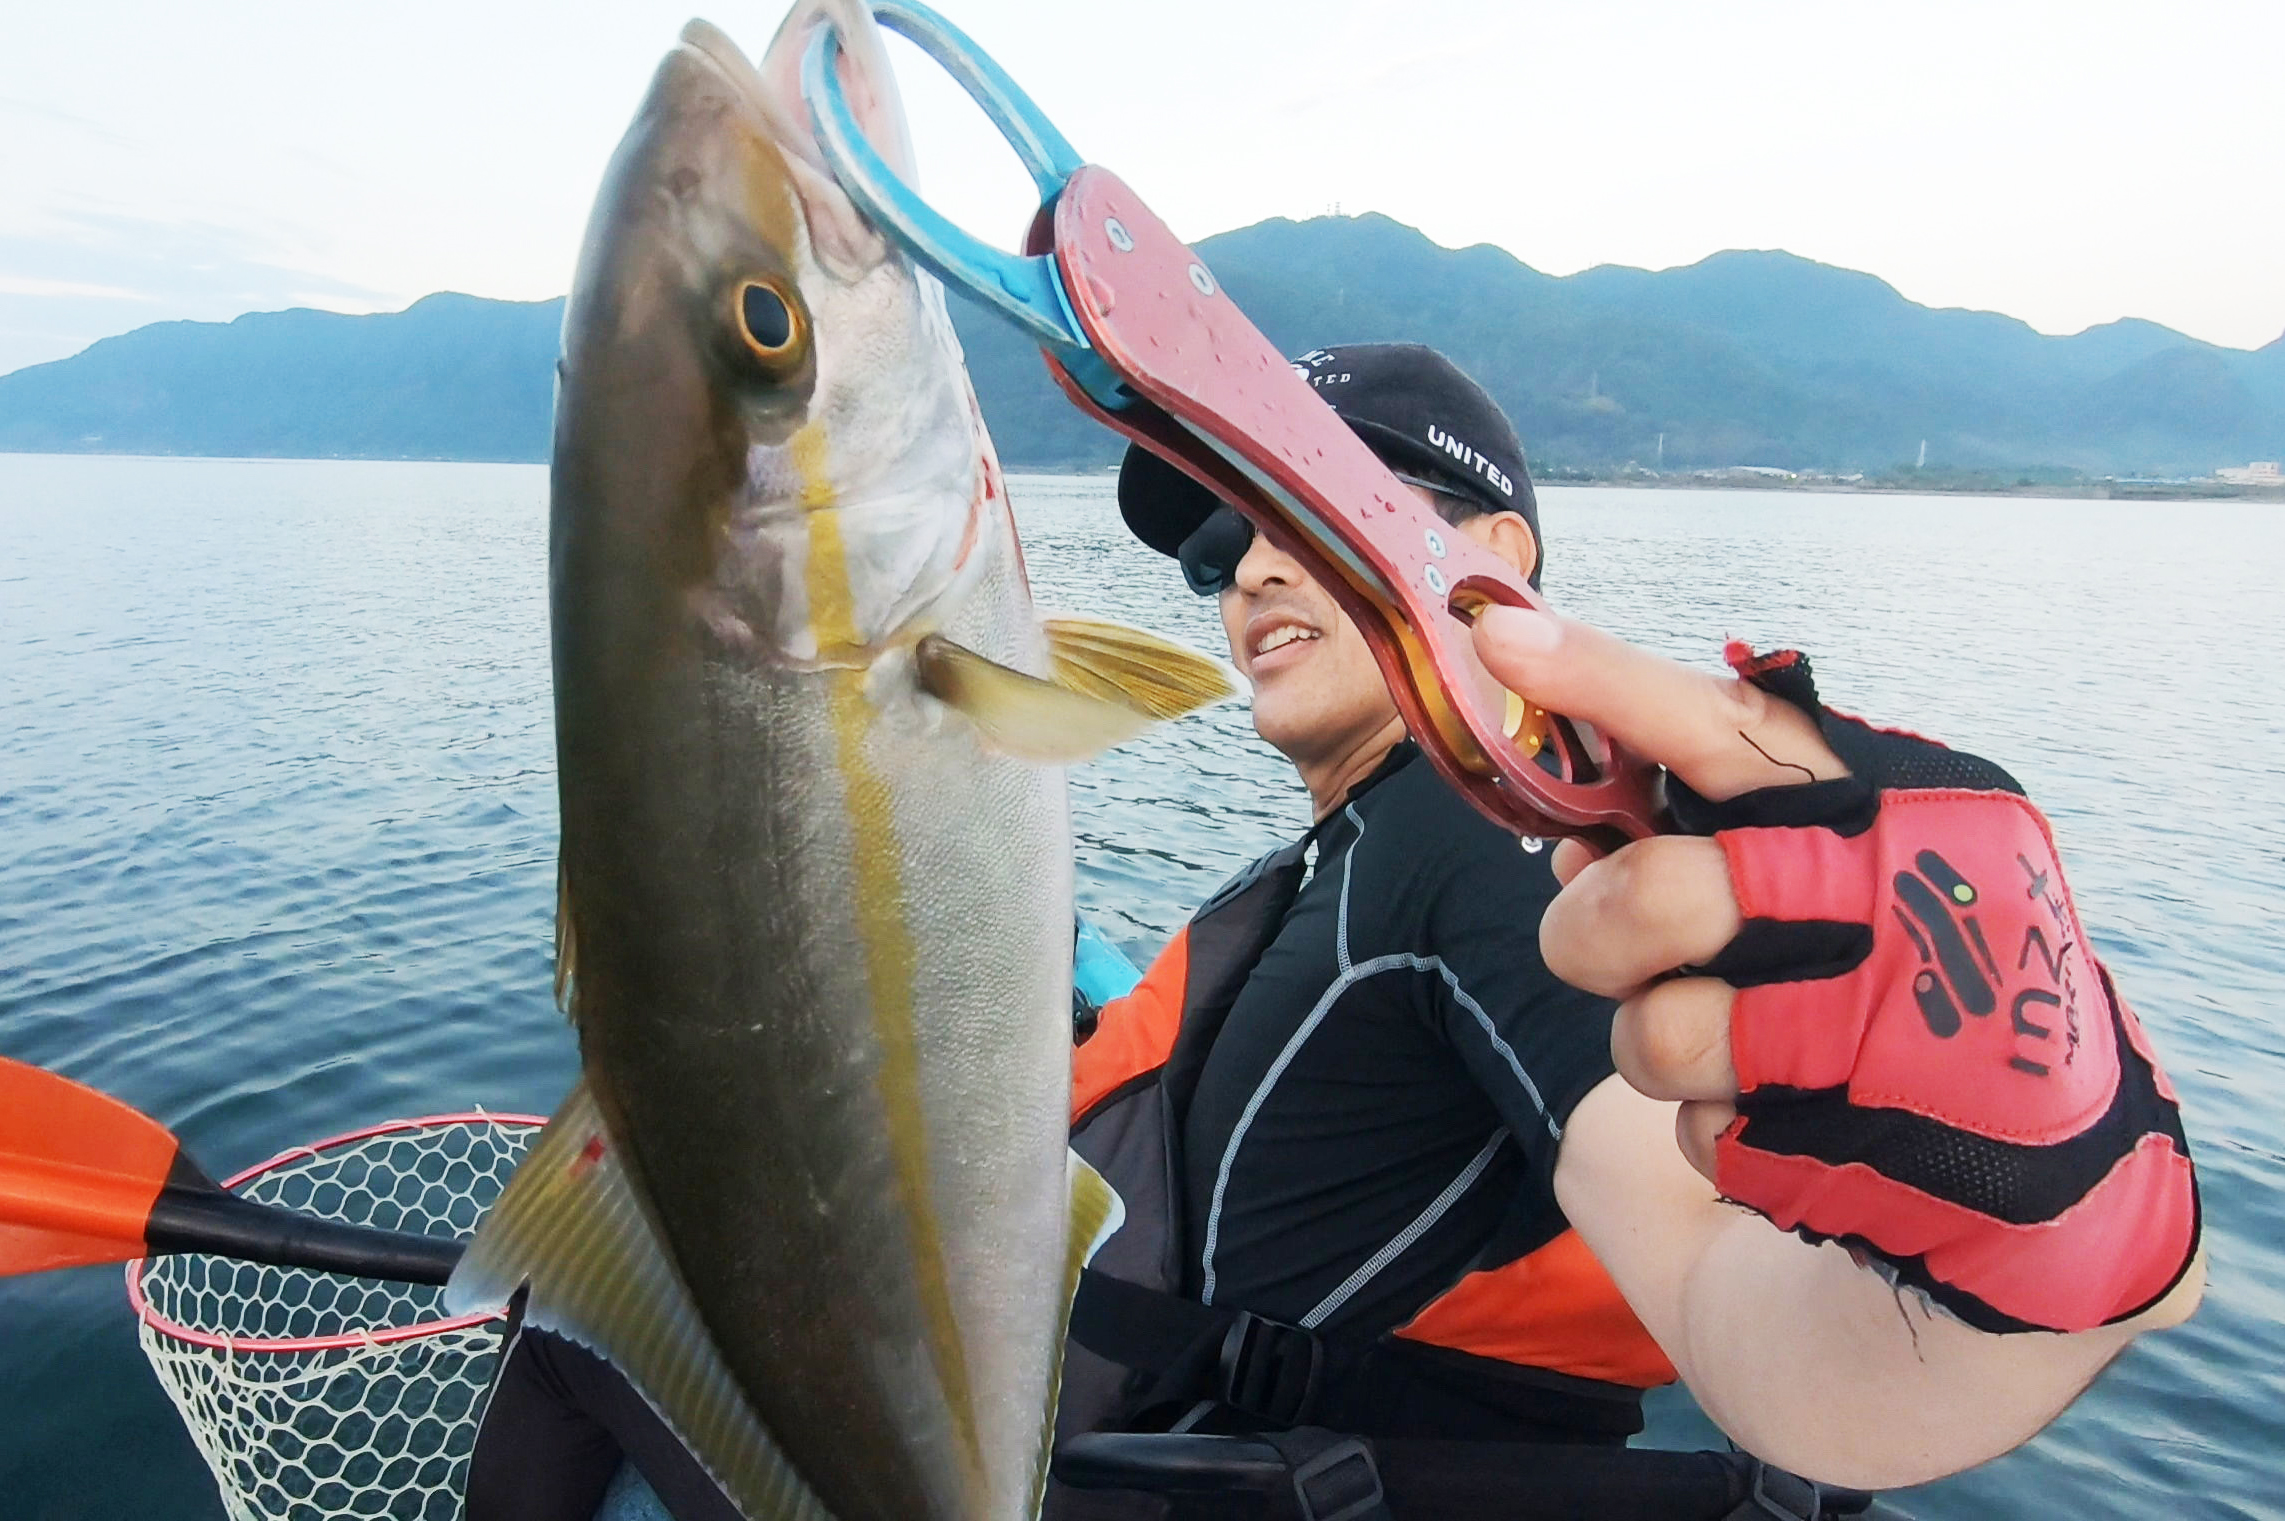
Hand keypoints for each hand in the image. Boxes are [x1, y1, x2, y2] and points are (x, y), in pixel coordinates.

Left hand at [1472, 603, 2197, 1334]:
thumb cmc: (1912, 985)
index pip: (1729, 728)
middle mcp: (1903, 899)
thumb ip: (1715, 842)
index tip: (1505, 638)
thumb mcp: (1841, 877)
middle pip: (1657, 894)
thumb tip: (1577, 845)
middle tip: (1590, 943)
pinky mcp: (1869, 1145)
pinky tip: (1796, 1121)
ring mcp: (1895, 1028)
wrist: (2061, 1166)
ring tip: (1726, 1049)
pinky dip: (1718, 1134)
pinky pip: (1707, 1134)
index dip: (1607, 681)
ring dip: (1654, 1050)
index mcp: (1893, 806)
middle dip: (1591, 931)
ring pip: (1660, 1034)